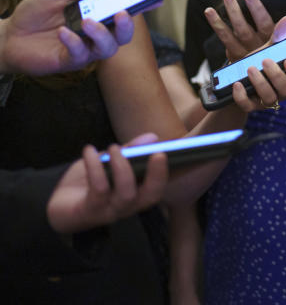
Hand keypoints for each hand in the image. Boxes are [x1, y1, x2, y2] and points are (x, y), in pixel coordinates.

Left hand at [0, 0, 134, 75]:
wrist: (9, 35)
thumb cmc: (35, 13)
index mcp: (98, 13)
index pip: (126, 7)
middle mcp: (97, 32)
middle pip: (125, 33)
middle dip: (129, 24)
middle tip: (123, 13)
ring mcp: (86, 48)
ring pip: (109, 47)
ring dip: (102, 34)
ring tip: (87, 22)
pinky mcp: (71, 61)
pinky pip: (81, 54)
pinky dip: (74, 42)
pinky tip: (63, 32)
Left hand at [47, 132, 167, 233]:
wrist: (55, 205)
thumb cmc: (86, 184)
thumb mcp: (108, 163)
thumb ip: (130, 151)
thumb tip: (153, 137)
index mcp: (134, 195)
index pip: (157, 189)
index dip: (165, 173)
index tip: (166, 152)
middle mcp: (126, 207)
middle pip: (150, 196)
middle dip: (156, 175)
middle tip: (156, 153)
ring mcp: (109, 211)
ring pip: (126, 194)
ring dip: (123, 167)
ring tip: (114, 147)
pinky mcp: (89, 210)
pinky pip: (98, 189)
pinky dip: (95, 167)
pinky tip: (89, 151)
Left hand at [204, 0, 285, 62]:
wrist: (255, 85)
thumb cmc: (271, 55)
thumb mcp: (285, 40)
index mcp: (282, 42)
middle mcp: (268, 47)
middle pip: (264, 25)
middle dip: (257, 9)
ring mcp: (250, 52)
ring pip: (242, 30)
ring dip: (234, 13)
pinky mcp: (235, 55)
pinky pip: (226, 39)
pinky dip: (218, 25)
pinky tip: (210, 12)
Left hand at [230, 16, 285, 112]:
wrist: (239, 76)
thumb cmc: (259, 60)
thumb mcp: (268, 48)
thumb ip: (278, 36)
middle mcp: (281, 90)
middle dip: (276, 76)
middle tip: (265, 61)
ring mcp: (267, 99)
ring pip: (269, 98)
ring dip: (260, 83)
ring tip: (250, 68)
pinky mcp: (251, 105)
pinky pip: (248, 105)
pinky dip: (242, 96)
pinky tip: (237, 84)